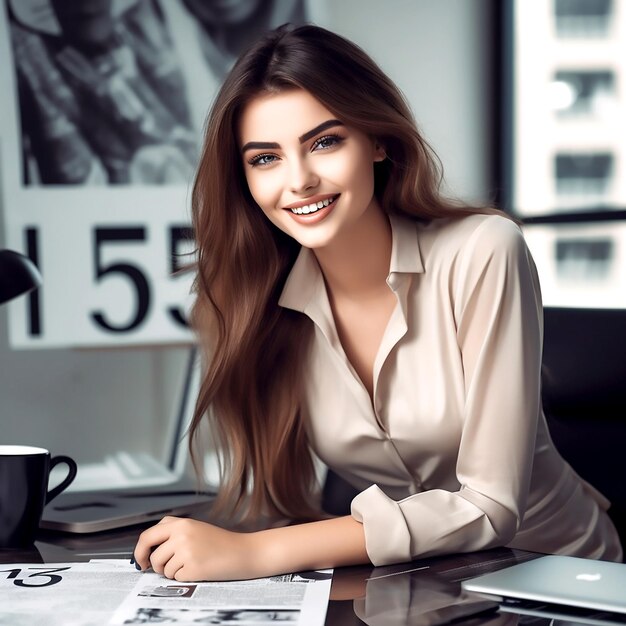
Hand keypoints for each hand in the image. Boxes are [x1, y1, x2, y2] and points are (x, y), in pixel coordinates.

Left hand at [133, 516, 257, 581]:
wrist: (242, 552)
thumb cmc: (219, 543)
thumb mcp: (195, 528)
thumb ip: (173, 533)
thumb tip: (148, 549)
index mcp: (181, 523)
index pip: (148, 536)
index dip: (139, 550)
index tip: (140, 560)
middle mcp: (181, 535)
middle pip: (153, 556)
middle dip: (156, 565)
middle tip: (165, 567)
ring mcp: (186, 551)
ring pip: (164, 569)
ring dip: (173, 571)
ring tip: (191, 563)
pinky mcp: (192, 567)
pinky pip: (176, 578)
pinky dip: (185, 577)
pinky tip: (199, 569)